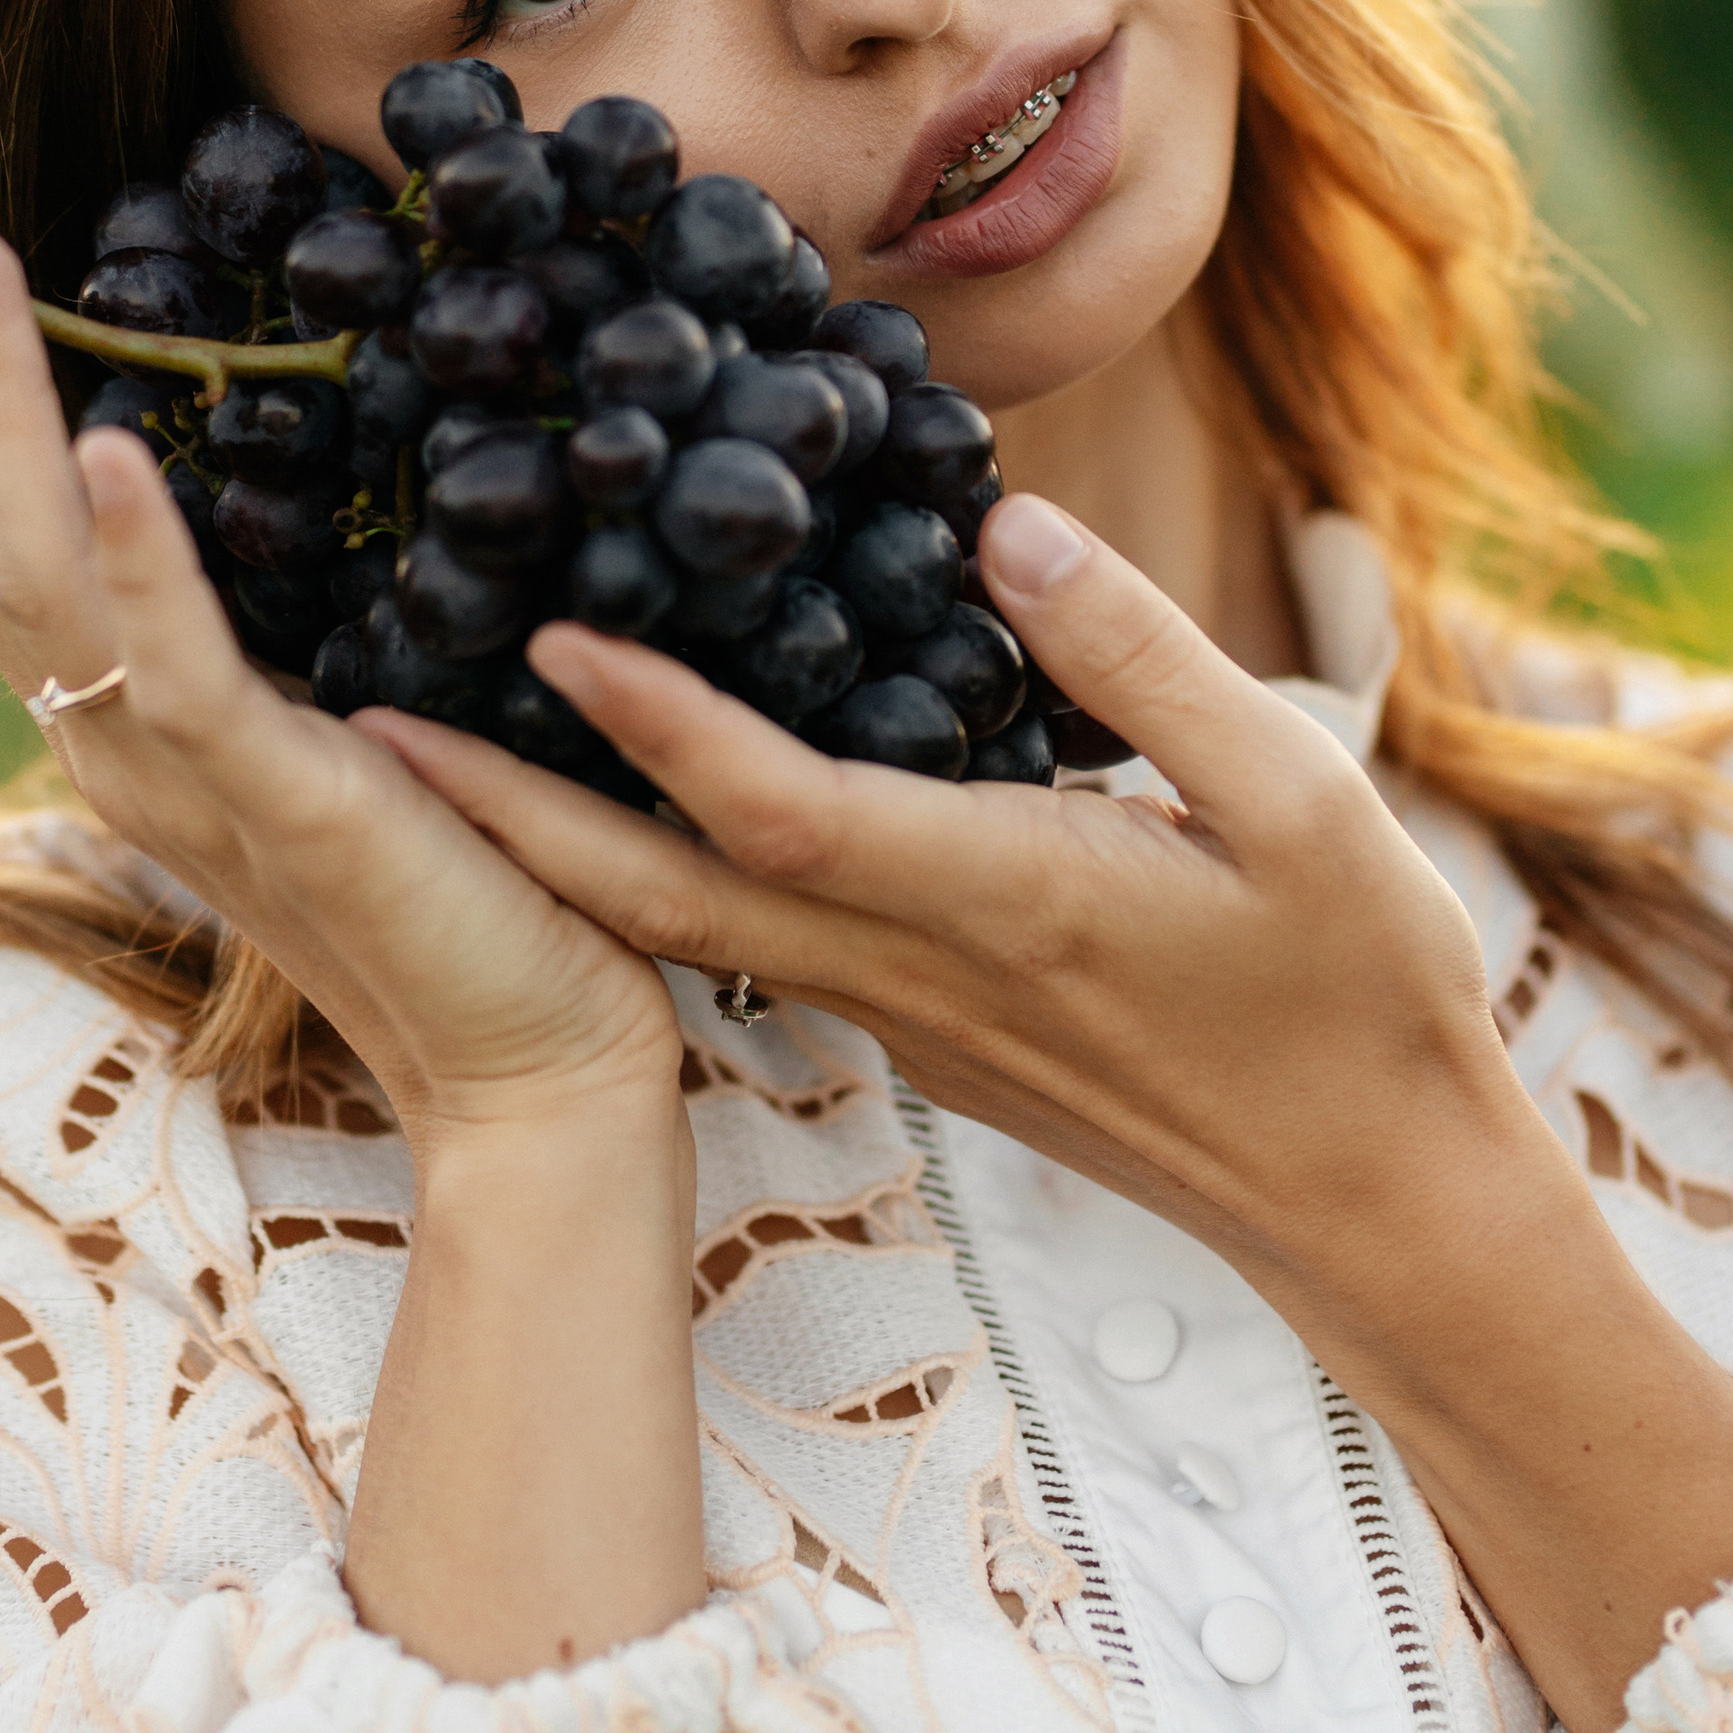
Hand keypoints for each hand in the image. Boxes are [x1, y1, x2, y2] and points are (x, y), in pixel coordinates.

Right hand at [0, 171, 680, 1138]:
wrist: (531, 1061)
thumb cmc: (459, 873)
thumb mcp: (331, 705)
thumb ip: (263, 608)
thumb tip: (250, 452)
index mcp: (117, 704)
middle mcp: (111, 736)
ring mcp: (179, 773)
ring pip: (36, 571)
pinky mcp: (279, 804)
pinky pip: (184, 667)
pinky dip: (140, 555)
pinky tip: (110, 446)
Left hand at [369, 488, 1508, 1294]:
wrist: (1378, 1206)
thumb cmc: (1356, 996)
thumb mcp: (1301, 804)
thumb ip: (1144, 659)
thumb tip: (1003, 527)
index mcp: (1002, 899)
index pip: (781, 810)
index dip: (655, 725)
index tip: (541, 631)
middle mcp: (918, 971)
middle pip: (663, 895)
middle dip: (501, 817)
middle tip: (355, 732)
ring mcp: (908, 1019)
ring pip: (685, 931)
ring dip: (548, 851)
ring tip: (432, 754)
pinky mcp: (926, 1035)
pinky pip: (747, 947)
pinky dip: (647, 881)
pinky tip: (608, 822)